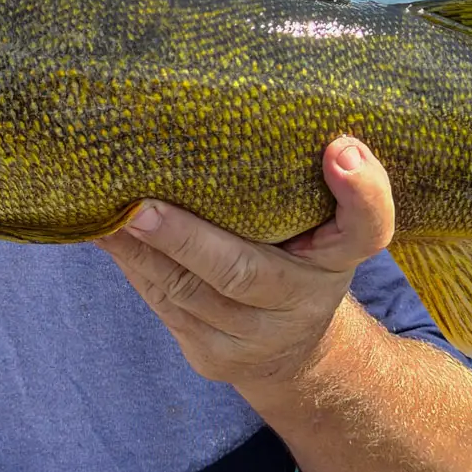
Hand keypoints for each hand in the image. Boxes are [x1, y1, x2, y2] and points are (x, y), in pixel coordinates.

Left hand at [98, 135, 396, 393]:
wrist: (297, 355)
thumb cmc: (300, 261)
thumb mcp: (322, 227)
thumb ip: (306, 182)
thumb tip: (230, 115)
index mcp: (339, 256)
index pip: (367, 226)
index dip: (361, 191)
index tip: (341, 150)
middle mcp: (304, 299)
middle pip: (243, 272)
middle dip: (185, 239)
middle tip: (141, 208)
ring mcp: (256, 337)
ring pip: (186, 292)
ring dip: (140, 251)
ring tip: (104, 212)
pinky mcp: (212, 357)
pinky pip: (164, 307)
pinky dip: (133, 267)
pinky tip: (106, 236)